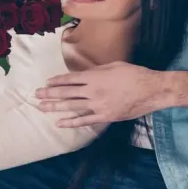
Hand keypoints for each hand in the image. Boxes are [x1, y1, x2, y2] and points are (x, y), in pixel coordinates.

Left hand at [35, 61, 167, 127]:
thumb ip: (96, 71)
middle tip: (36, 95)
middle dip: (50, 94)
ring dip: (55, 107)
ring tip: (41, 108)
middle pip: (66, 93)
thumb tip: (84, 74)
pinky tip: (59, 122)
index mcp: (94, 77)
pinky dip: (71, 122)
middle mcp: (93, 92)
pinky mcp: (105, 117)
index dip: (57, 81)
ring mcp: (98, 106)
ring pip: (72, 107)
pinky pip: (84, 120)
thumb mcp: (113, 65)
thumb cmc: (134, 74)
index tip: (47, 82)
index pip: (70, 79)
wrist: (151, 90)